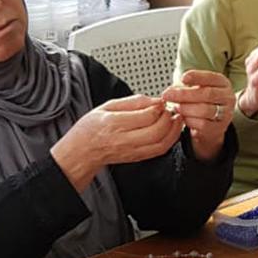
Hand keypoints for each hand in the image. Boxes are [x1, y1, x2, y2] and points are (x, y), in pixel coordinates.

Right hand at [52, 94, 183, 191]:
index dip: (159, 107)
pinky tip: (171, 130)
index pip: (146, 116)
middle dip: (169, 118)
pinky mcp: (138, 158)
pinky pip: (160, 151)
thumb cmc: (91, 128)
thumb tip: (154, 100)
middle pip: (157, 131)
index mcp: (114, 123)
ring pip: (162, 143)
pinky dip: (170, 140)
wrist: (82, 151)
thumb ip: (133, 102)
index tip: (161, 101)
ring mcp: (132, 151)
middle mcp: (124, 139)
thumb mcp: (107, 106)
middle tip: (170, 109)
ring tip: (176, 118)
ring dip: (174, 130)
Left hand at [162, 70, 235, 160]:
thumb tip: (171, 90)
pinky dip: (189, 120)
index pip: (211, 78)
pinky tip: (183, 118)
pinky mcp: (219, 128)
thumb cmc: (202, 102)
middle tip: (167, 95)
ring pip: (204, 110)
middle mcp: (228, 98)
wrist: (212, 124)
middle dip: (184, 94)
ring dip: (185, 108)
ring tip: (175, 107)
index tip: (182, 78)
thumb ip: (186, 87)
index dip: (197, 77)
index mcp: (223, 84)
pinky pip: (202, 124)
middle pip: (207, 94)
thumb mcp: (197, 90)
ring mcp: (225, 114)